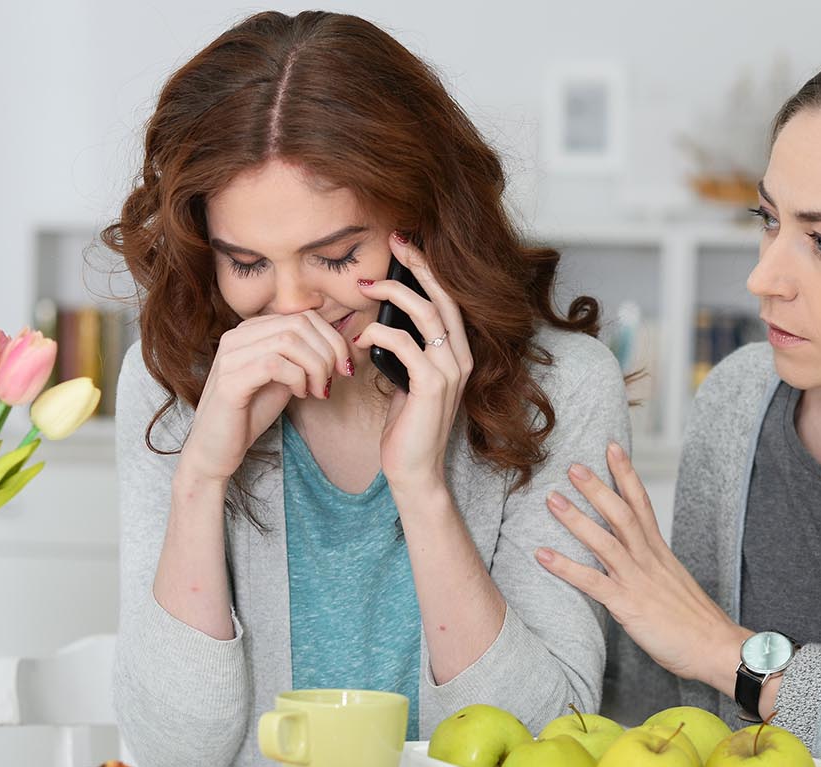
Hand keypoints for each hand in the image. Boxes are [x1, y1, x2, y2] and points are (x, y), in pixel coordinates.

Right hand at [179, 311, 349, 485]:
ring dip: (316, 366)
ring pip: (289, 341)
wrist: (217, 448)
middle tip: (335, 379)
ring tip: (318, 390)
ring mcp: (230, 357)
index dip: (332, 339)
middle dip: (329, 351)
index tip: (344, 367)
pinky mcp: (229, 381)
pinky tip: (300, 394)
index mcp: (250, 332)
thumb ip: (303, 359)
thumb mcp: (285, 378)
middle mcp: (236, 337)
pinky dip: (297, 378)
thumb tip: (340, 348)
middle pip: (299, 324)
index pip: (302, 317)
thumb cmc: (250, 413)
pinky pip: (274, 364)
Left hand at [353, 233, 471, 501]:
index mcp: (457, 354)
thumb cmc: (408, 428)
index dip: (429, 270)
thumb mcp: (408, 382)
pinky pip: (405, 344)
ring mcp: (450, 371)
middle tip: (394, 242)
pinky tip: (359, 337)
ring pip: (426, 314)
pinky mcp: (432, 385)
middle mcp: (461, 358)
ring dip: (393, 293)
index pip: (448, 301)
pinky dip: (378, 334)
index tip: (406, 245)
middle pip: (443, 297)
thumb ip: (406, 354)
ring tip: (364, 285)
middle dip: (418, 265)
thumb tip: (382, 326)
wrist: (414, 470)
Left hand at [536, 441, 751, 684]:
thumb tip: (637, 563)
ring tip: (551, 499)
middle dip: (597, 488)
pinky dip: (565, 568)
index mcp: (660, 552)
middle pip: (622, 514)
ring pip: (605, 541)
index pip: (642, 503)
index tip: (612, 448)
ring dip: (576, 519)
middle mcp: (649, 559)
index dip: (626, 474)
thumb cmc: (697, 623)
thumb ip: (653, 570)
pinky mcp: (629, 605)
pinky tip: (542, 555)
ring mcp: (638, 581)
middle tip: (573, 465)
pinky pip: (592, 582)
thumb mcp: (675, 585)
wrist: (717, 648)